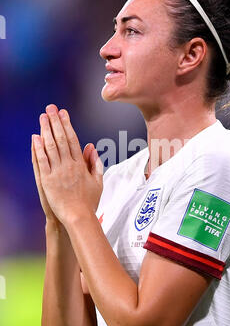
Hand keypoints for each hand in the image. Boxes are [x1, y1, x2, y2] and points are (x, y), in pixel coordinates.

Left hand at [32, 105, 102, 224]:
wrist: (78, 217)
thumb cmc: (89, 202)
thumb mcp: (98, 181)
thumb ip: (95, 163)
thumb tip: (91, 147)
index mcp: (81, 165)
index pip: (73, 139)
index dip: (67, 125)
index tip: (64, 113)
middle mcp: (69, 166)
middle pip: (61, 139)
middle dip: (56, 122)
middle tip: (51, 108)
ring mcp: (58, 173)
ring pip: (51, 147)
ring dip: (46, 130)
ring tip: (43, 117)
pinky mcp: (47, 181)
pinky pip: (42, 161)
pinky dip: (39, 149)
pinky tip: (36, 137)